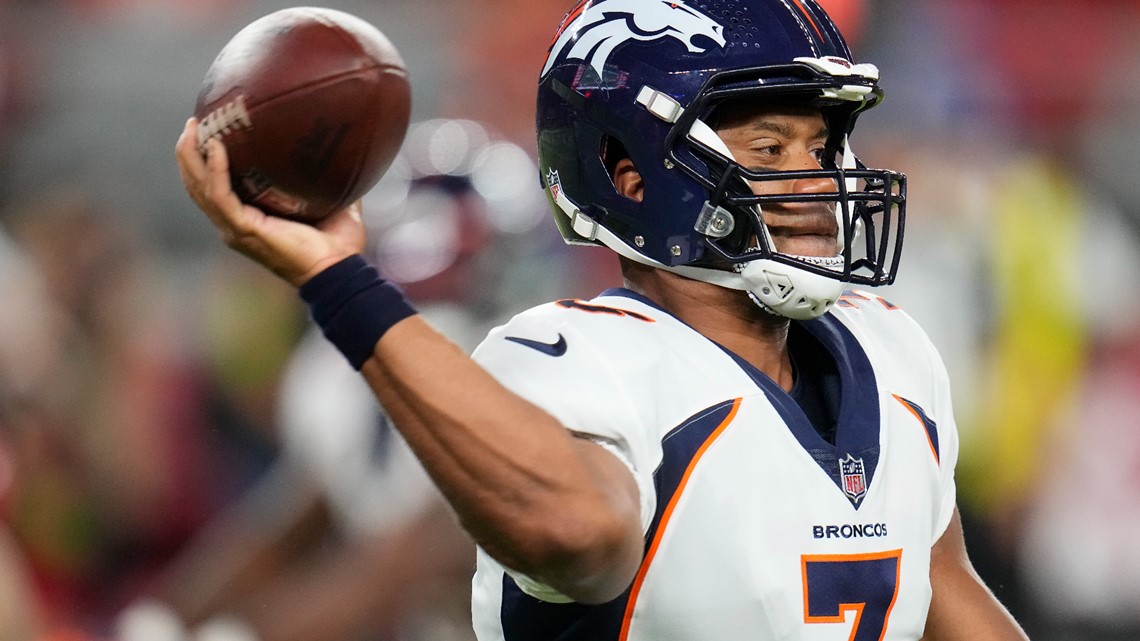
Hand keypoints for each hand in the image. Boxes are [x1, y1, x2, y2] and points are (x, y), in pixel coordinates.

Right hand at [175, 118, 365, 286]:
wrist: (339, 269)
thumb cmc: (338, 245)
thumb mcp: (332, 203)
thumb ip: (331, 180)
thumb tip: (344, 152)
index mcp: (248, 220)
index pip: (215, 189)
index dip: (205, 162)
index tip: (208, 130)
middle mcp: (234, 225)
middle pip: (198, 186)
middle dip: (189, 153)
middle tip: (192, 123)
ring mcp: (235, 228)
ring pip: (200, 188)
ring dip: (192, 156)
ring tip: (193, 127)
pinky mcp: (243, 229)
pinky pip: (220, 195)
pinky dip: (215, 169)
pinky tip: (216, 145)